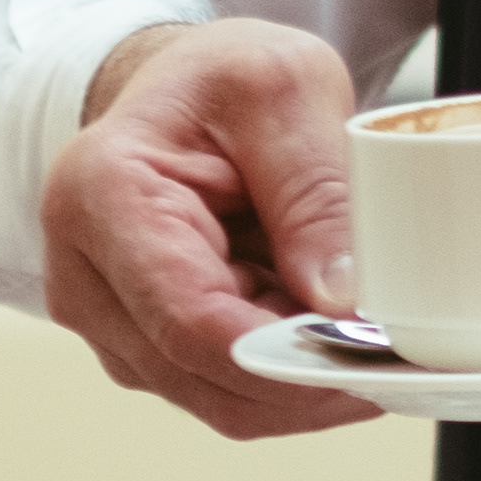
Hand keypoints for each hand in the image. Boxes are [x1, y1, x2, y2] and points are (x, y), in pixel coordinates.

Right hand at [40, 18, 376, 437]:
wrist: (187, 91)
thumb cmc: (222, 81)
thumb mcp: (286, 91)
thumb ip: (314, 194)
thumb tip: (341, 301)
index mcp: (101, 196)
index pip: (189, 319)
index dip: (283, 355)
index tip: (367, 351)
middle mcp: (84, 274)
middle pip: (203, 375)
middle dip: (306, 378)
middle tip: (396, 354)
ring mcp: (109, 322)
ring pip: (220, 399)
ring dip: (301, 384)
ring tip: (367, 336)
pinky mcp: (143, 348)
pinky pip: (226, 391)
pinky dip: (288, 378)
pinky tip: (328, 336)